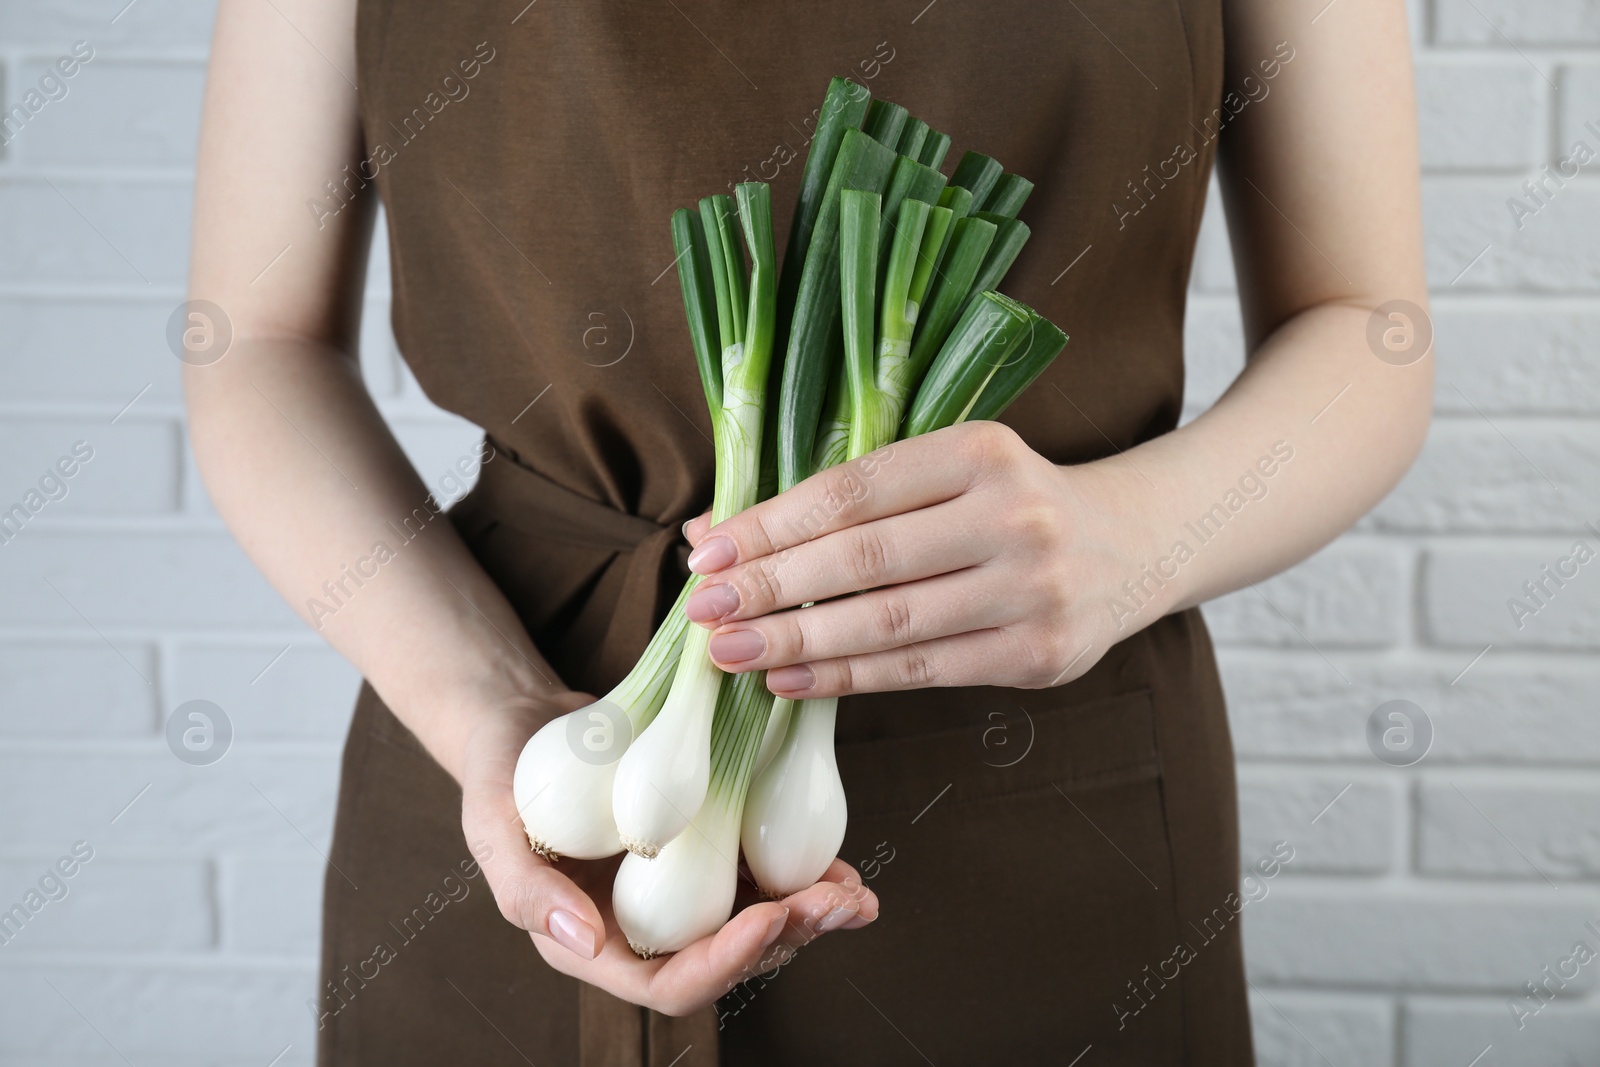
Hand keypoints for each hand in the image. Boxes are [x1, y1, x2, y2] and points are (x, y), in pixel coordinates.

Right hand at [460, 696, 879, 1015]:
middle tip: (838, 904)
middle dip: (789, 938)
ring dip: (810, 916)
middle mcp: (644, 929)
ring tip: (854, 894)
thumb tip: (584, 941)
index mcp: (594, 943)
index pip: (668, 983)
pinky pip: (760, 876)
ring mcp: (679, 894)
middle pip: (727, 960)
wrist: (524, 722)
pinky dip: (803, 874)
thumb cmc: (499, 773)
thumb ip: (526, 889)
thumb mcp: (490, 825)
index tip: (768, 921)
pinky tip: (841, 863)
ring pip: (756, 924)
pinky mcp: (705, 852)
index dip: (724, 964)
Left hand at [681, 421, 1144, 697]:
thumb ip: (846, 497)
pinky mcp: (1038, 656)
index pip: (854, 490)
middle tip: (704, 608)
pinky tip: (791, 679)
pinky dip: (848, 678)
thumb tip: (717, 530)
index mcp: (981, 451)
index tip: (708, 549)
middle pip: (866, 558)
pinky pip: (922, 672)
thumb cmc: (1012, 501)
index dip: (774, 523)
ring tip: (731, 651)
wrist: (1134, 545)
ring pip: (890, 623)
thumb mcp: (946, 471)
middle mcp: (1013, 515)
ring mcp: (1031, 590)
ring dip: (798, 640)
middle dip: (772, 586)